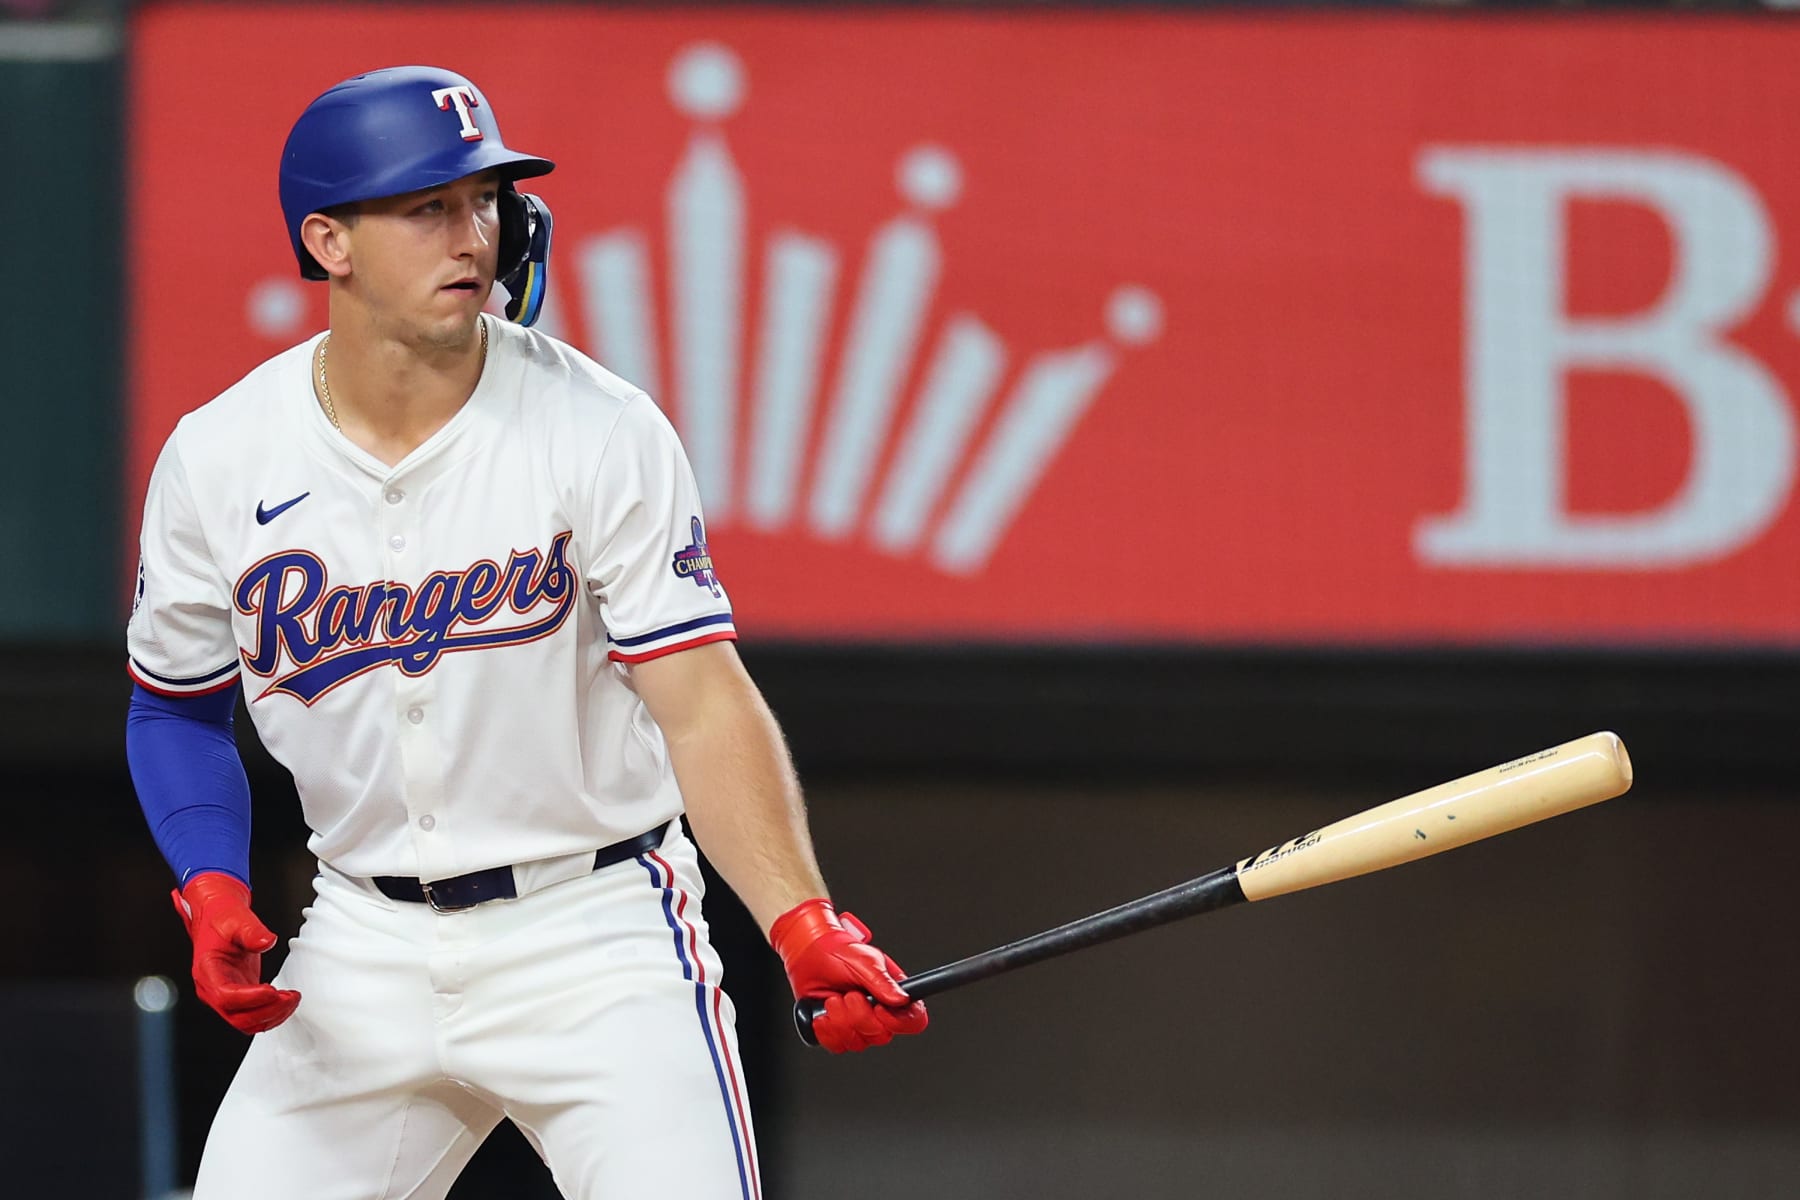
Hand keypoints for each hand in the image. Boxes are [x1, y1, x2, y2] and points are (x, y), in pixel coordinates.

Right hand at [172, 872, 299, 1033]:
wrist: (217, 917)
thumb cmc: (221, 918)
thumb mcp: (236, 918)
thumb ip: (251, 931)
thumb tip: (266, 941)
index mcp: (207, 971)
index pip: (224, 996)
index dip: (249, 998)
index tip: (272, 990)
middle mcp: (213, 988)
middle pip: (237, 1017)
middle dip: (267, 1010)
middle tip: (290, 996)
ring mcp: (225, 994)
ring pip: (245, 1022)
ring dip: (272, 1016)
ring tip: (292, 999)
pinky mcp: (239, 995)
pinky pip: (253, 1015)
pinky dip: (271, 1014)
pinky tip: (286, 1000)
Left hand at [770, 899, 927, 1053]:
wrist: (811, 956)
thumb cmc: (841, 953)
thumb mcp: (865, 961)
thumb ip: (882, 981)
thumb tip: (901, 999)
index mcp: (894, 995)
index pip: (913, 1020)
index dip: (899, 1022)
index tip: (879, 1008)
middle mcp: (880, 1014)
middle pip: (882, 1035)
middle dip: (860, 1016)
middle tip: (848, 995)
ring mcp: (859, 1026)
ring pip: (859, 1042)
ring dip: (841, 1021)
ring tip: (833, 999)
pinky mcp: (839, 1033)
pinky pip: (838, 1046)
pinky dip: (827, 1031)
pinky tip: (822, 1014)